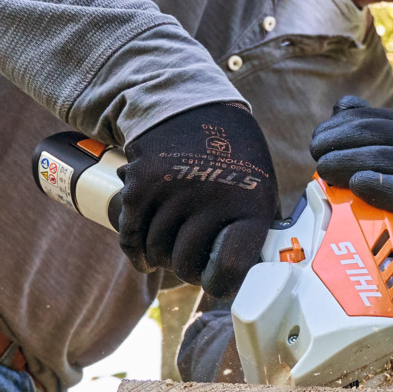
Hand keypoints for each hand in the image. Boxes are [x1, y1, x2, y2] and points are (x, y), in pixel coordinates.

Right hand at [114, 102, 277, 296]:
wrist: (194, 106)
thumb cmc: (234, 157)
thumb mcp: (261, 188)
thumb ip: (257, 230)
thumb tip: (258, 277)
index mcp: (251, 205)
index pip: (230, 268)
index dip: (221, 285)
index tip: (216, 282)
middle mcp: (212, 198)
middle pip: (186, 264)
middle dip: (187, 270)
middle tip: (190, 263)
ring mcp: (174, 191)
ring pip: (157, 252)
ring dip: (162, 258)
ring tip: (171, 251)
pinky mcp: (142, 185)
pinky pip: (131, 236)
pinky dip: (137, 253)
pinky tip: (146, 260)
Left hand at [309, 96, 392, 243]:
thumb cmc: (377, 212)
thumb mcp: (365, 170)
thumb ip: (359, 137)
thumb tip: (345, 104)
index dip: (356, 122)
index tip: (319, 135)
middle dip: (357, 139)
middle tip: (318, 153)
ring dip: (365, 161)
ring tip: (327, 169)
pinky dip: (390, 188)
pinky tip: (359, 184)